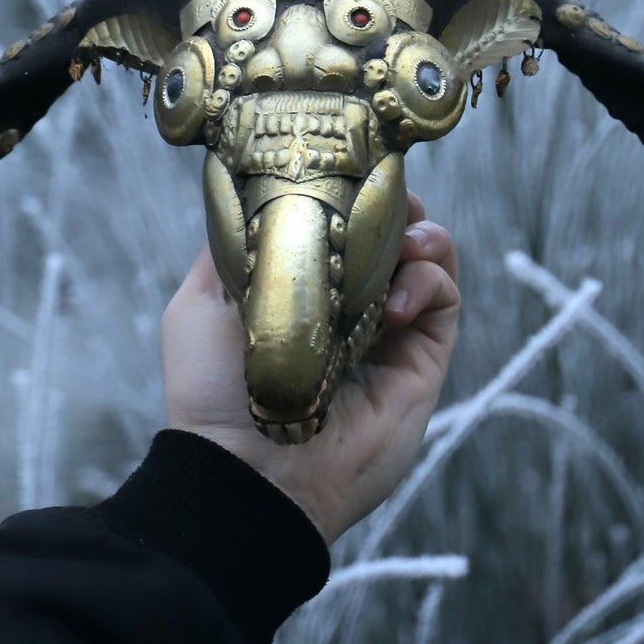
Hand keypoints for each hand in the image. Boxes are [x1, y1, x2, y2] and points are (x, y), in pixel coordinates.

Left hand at [161, 191, 459, 544]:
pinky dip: (429, 279)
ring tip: (400, 242)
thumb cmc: (213, 392)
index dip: (350, 189)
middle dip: (393, 201)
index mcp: (300, 286)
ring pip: (427, 256)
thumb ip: (226, 246)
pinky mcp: (421, 360)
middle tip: (385, 197)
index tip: (348, 171)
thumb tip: (250, 193)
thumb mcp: (199, 304)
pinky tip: (394, 300)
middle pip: (391, 229)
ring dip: (420, 233)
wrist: (250, 472)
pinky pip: (444, 298)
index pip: (340, 221)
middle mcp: (348, 304)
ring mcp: (388, 332)